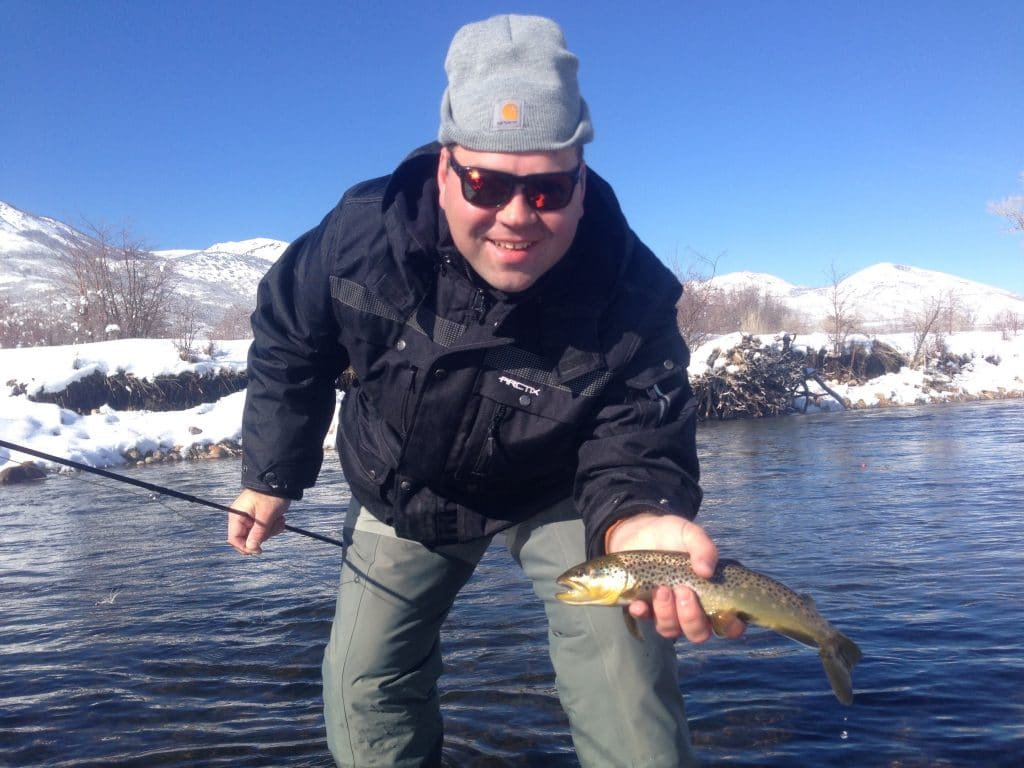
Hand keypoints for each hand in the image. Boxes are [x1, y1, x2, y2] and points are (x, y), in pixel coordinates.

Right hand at [226, 489, 289, 554]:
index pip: (234, 539)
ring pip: (259, 535)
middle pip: (248, 538)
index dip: (245, 547)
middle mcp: (241, 517)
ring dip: (271, 530)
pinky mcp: (258, 518)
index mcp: (237, 515)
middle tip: (273, 525)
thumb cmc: (271, 495)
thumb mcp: (266, 515)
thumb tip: (251, 549)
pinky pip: (265, 529)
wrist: (281, 482)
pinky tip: (279, 518)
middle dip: (264, 535)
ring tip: (278, 519)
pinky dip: (273, 526)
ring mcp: (250, 518)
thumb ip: (258, 533)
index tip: (259, 550)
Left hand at [606, 513, 745, 642]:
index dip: (730, 626)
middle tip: (683, 590)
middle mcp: (691, 609)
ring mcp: (667, 611)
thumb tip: (707, 571)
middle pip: (698, 633)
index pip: (728, 624)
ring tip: (661, 589)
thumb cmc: (671, 535)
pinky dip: (643, 613)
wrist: (638, 531)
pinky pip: (644, 620)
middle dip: (691, 617)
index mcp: (710, 595)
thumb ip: (703, 547)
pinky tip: (639, 603)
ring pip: (671, 630)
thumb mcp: (689, 534)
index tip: (724, 612)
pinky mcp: (644, 608)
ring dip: (667, 614)